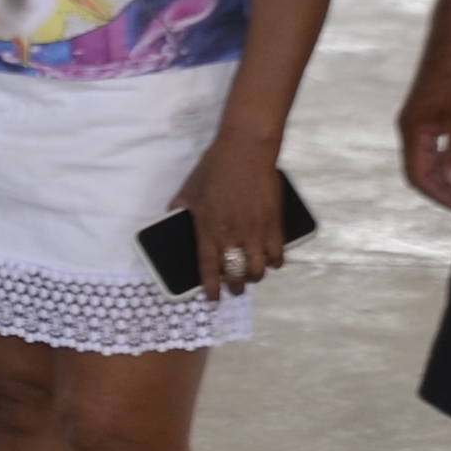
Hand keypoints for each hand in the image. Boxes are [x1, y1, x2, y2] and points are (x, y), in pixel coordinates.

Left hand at [170, 127, 291, 300]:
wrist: (246, 150)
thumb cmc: (215, 167)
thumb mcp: (189, 190)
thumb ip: (180, 209)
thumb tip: (172, 219)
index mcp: (209, 230)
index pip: (209, 269)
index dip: (211, 289)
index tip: (212, 299)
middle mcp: (233, 235)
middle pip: (236, 275)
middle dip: (235, 287)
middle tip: (235, 287)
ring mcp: (256, 232)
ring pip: (259, 270)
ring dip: (254, 277)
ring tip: (251, 274)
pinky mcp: (274, 224)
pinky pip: (278, 255)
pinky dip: (274, 262)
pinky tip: (270, 260)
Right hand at [397, 42, 450, 212]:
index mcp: (413, 131)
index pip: (418, 177)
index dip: (439, 196)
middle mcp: (408, 130)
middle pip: (418, 173)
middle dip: (442, 192)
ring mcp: (414, 124)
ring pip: (424, 163)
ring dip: (444, 179)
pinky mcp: (423, 118)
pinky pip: (429, 150)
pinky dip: (444, 164)